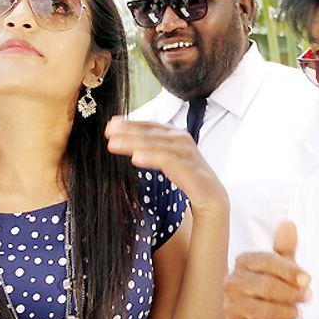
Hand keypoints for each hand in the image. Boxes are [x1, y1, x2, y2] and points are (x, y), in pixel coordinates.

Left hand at [104, 118, 228, 216]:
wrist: (211, 194)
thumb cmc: (186, 175)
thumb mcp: (166, 158)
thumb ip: (150, 147)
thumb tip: (124, 140)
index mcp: (174, 134)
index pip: (149, 125)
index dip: (130, 123)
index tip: (110, 125)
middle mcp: (181, 139)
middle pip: (149, 133)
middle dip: (127, 131)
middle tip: (108, 132)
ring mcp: (186, 152)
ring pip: (155, 144)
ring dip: (133, 143)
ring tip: (114, 144)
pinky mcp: (189, 167)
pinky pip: (167, 160)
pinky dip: (151, 157)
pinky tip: (136, 158)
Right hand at [224, 222, 310, 318]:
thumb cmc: (271, 291)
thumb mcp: (281, 268)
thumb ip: (285, 248)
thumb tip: (288, 223)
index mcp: (243, 262)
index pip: (266, 261)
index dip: (289, 270)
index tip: (307, 279)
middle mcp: (232, 282)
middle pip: (265, 286)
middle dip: (291, 293)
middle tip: (307, 297)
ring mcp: (230, 305)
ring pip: (262, 310)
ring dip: (285, 313)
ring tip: (296, 312)